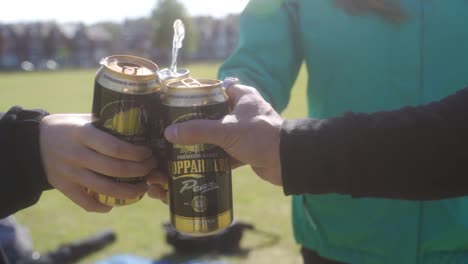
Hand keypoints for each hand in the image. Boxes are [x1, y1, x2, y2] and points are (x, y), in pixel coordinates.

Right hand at [40, 114, 156, 211]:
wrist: (32, 143)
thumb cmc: (67, 127)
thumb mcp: (84, 119)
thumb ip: (107, 125)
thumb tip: (139, 129)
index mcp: (83, 134)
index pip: (115, 148)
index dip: (136, 153)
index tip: (149, 153)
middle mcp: (76, 155)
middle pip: (115, 169)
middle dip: (139, 171)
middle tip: (151, 168)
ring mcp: (70, 173)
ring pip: (105, 189)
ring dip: (130, 191)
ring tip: (143, 187)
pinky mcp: (63, 187)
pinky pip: (86, 203)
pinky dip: (103, 207)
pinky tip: (116, 204)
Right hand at [162, 84, 283, 185]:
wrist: (287, 161)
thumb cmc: (260, 136)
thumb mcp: (225, 130)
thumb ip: (198, 130)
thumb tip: (170, 132)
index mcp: (244, 97)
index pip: (219, 88)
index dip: (202, 94)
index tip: (183, 102)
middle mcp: (246, 111)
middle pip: (217, 114)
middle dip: (200, 122)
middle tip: (180, 127)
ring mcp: (248, 131)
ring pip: (222, 134)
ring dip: (207, 142)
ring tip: (185, 145)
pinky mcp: (249, 149)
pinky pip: (228, 151)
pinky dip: (217, 157)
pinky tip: (200, 162)